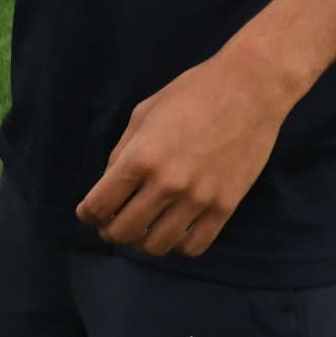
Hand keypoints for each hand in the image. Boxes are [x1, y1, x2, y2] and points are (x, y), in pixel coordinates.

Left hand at [74, 48, 290, 258]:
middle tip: (110, 224)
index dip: (87, 214)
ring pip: (157, 246)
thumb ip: (123, 152)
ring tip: (142, 229)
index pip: (100, 205)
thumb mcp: (143, 114)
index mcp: (140, 158)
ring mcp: (198, 199)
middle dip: (109, 231)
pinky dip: (177, 245)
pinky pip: (194, 247)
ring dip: (142, 242)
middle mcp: (166, 184)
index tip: (88, 214)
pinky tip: (173, 230)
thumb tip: (110, 184)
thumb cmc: (190, 94)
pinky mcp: (225, 207)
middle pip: (123, 232)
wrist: (247, 89)